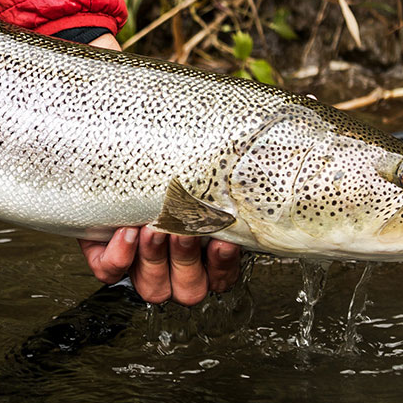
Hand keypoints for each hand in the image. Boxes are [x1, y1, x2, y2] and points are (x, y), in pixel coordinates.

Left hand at [76, 32, 243, 304]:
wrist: (108, 120)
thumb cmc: (171, 133)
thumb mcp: (213, 138)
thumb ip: (250, 143)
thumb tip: (301, 111)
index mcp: (205, 240)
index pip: (223, 277)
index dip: (225, 265)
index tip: (225, 236)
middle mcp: (173, 256)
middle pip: (189, 290)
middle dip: (188, 262)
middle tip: (184, 229)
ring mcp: (136, 255)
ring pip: (154, 289)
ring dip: (157, 261)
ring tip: (153, 226)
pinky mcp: (102, 248)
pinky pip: (110, 274)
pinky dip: (119, 258)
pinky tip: (125, 230)